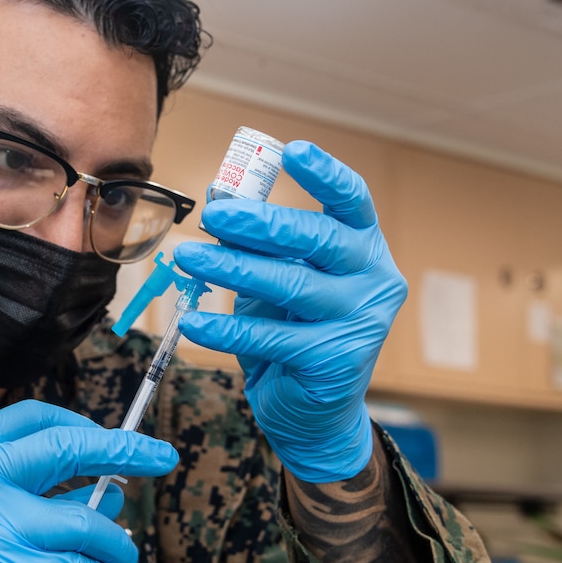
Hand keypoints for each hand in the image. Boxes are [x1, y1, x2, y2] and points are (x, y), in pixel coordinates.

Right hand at [0, 400, 177, 562]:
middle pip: (67, 447)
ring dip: (115, 541)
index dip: (80, 423)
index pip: (30, 418)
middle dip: (126, 451)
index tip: (112, 438)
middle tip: (162, 457)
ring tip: (121, 554)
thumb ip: (22, 490)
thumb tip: (109, 487)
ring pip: (85, 521)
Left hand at [174, 140, 405, 482]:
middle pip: (319, 238)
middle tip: (214, 216)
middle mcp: (373, 279)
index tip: (293, 151)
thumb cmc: (294, 327)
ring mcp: (360, 322)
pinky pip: (272, 337)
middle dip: (261, 222)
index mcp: (364, 246)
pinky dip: (226, 328)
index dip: (326, 174)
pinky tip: (194, 323)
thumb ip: (260, 239)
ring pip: (290, 284)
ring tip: (188, 257)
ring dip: (231, 268)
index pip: (353, 200)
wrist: (313, 410)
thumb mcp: (279, 274)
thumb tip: (221, 197)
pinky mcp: (335, 362)